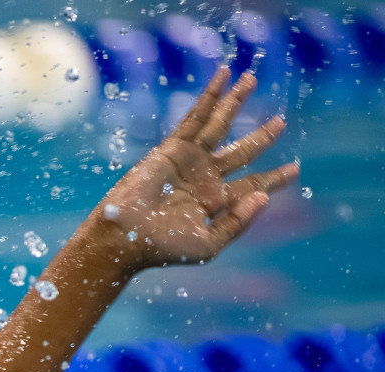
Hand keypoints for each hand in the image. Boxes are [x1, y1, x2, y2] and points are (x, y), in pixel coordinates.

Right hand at [93, 68, 298, 271]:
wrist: (124, 238)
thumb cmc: (162, 249)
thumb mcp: (209, 244)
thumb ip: (238, 223)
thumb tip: (263, 196)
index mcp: (215, 202)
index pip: (252, 184)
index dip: (274, 179)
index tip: (294, 170)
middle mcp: (205, 178)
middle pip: (242, 151)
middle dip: (262, 136)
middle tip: (280, 121)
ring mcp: (189, 160)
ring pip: (220, 125)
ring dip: (236, 102)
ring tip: (252, 78)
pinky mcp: (173, 148)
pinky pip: (196, 116)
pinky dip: (210, 95)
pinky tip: (224, 75)